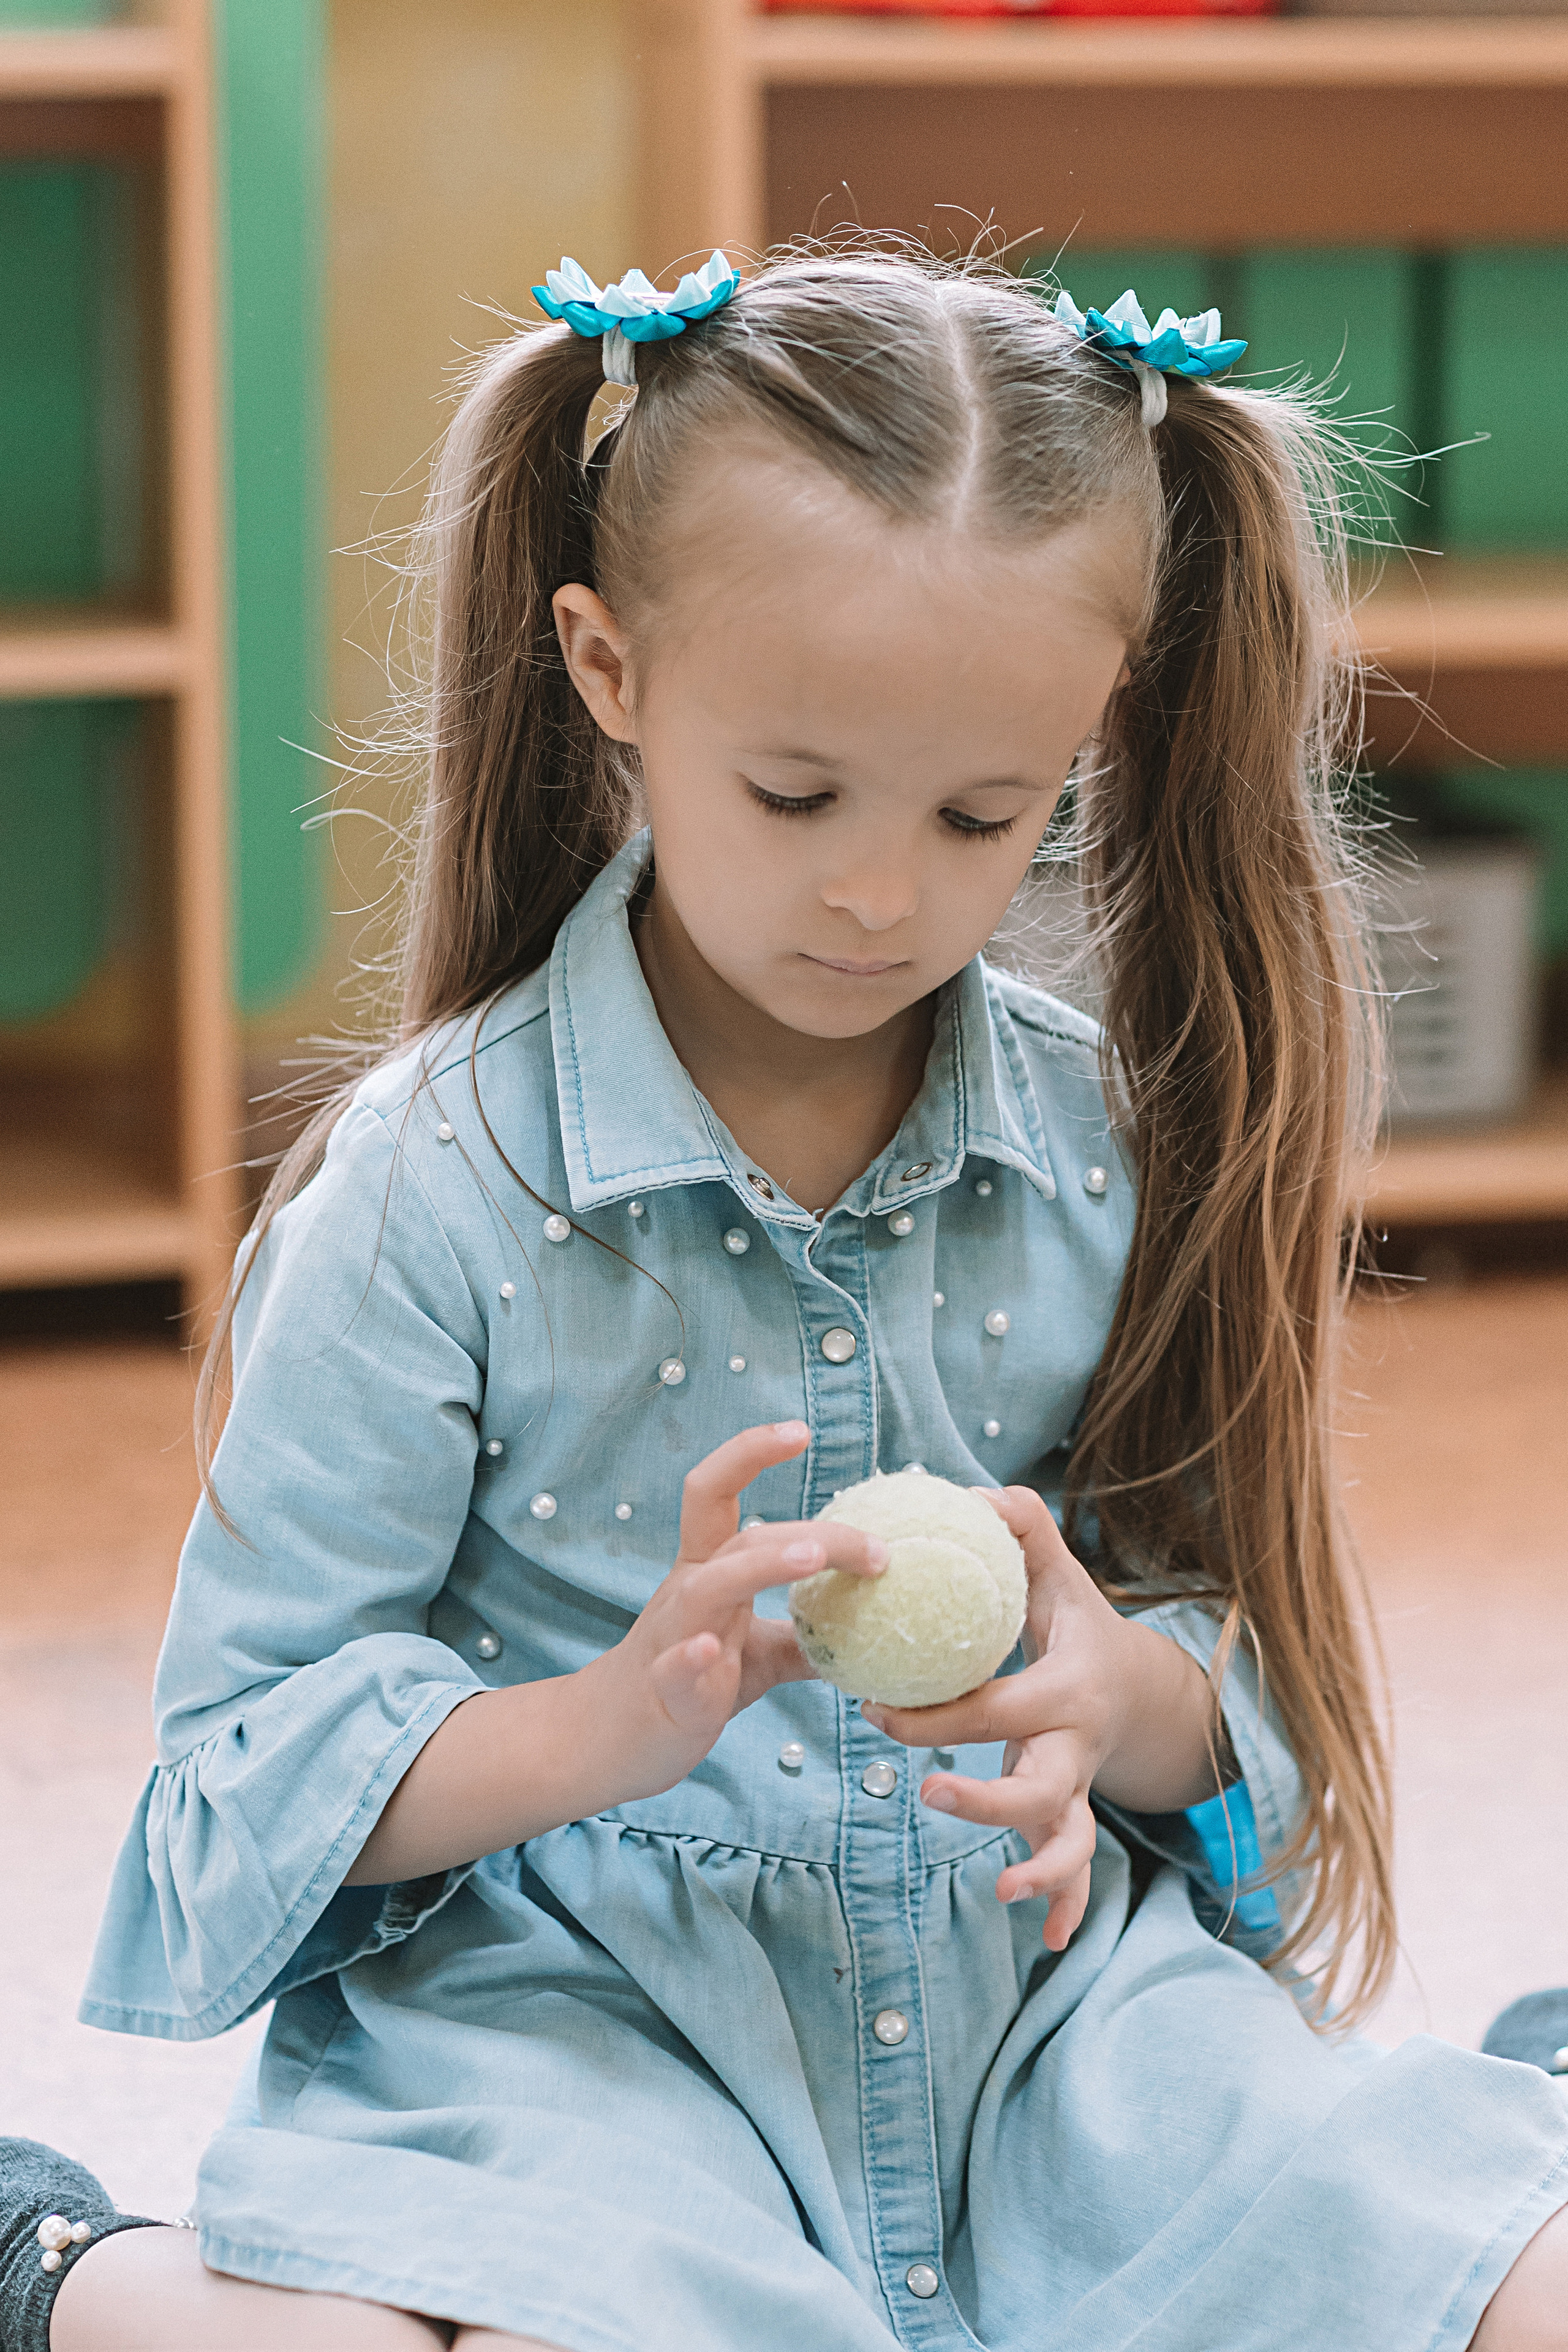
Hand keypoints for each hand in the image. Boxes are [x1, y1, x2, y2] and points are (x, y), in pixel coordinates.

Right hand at [589, 1420, 887, 1803]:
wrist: (605, 1742)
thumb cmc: (686, 1687)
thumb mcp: (756, 1655)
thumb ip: (807, 1637)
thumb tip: (878, 1624)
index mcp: (706, 1573)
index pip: (718, 1493)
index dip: (751, 1452)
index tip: (800, 1430)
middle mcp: (688, 1593)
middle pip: (740, 1539)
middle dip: (812, 1535)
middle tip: (877, 1551)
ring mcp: (672, 1640)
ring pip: (708, 1588)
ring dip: (762, 1566)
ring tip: (811, 1556)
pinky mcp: (665, 1693)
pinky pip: (675, 1668)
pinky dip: (691, 1657)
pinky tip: (709, 1652)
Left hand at [862, 1486, 1216, 1950]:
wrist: (1134, 1684)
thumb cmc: (1074, 1622)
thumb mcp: (1056, 1573)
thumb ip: (1023, 1528)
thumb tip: (978, 1491)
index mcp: (1066, 1687)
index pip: (997, 1705)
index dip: (936, 1712)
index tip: (877, 1710)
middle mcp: (1077, 1745)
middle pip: (1043, 1784)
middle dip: (989, 1799)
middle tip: (929, 1793)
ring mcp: (1079, 1787)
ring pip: (1071, 1837)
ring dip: (1044, 1869)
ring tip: (1006, 1894)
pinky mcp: (1073, 1813)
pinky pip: (1074, 1866)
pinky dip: (1065, 1904)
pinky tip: (1046, 1942)